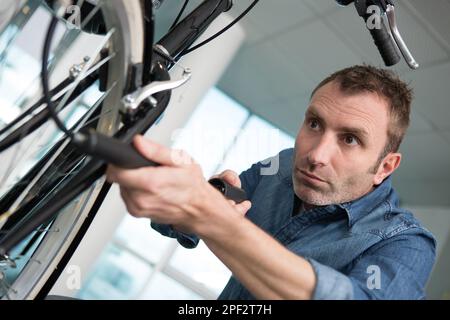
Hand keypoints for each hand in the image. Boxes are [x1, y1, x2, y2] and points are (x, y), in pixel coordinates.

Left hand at [106, 136, 249, 233]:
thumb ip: (156, 150)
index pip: (116, 171)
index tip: (128, 158)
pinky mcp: (136, 213)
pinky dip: (135, 190)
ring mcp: (138, 208)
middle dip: (130, 169)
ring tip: (152, 179)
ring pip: (121, 186)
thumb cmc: (192, 186)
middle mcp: (141, 198)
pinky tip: (150, 189)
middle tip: (148, 168)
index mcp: (150, 183)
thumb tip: (138, 142)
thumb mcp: (181, 160)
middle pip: (118, 177)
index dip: (119, 161)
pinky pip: (126, 196)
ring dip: (132, 180)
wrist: (198, 209)